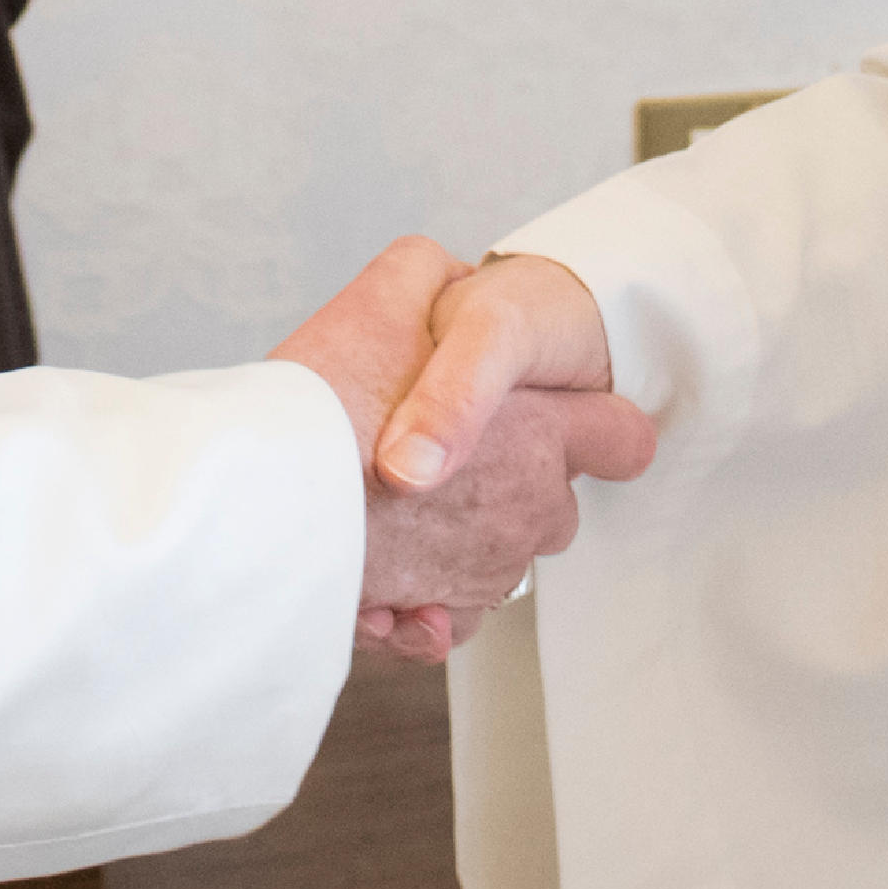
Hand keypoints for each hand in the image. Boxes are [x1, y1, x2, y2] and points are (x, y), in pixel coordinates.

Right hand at [271, 242, 650, 660]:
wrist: (264, 504)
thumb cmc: (329, 403)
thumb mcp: (385, 294)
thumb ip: (426, 274)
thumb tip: (445, 272)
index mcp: (536, 430)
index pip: (622, 437)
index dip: (597, 425)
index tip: (558, 420)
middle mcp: (526, 508)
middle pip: (552, 504)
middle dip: (510, 485)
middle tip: (441, 458)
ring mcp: (486, 569)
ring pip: (495, 561)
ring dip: (459, 545)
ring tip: (396, 515)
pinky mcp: (436, 615)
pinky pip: (451, 616)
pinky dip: (425, 605)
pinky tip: (386, 582)